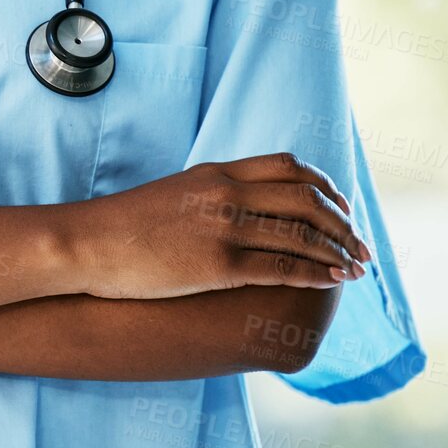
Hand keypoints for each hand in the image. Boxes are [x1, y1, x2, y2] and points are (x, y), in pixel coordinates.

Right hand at [74, 153, 372, 299]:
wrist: (85, 243)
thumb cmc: (122, 225)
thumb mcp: (174, 193)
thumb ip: (210, 194)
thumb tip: (238, 205)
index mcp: (217, 172)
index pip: (290, 167)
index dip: (326, 187)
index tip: (343, 207)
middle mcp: (226, 194)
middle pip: (308, 199)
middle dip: (344, 223)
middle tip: (363, 243)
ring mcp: (223, 228)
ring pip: (302, 235)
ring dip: (339, 251)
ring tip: (359, 267)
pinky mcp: (217, 265)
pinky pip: (281, 267)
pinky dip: (316, 273)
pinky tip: (332, 281)